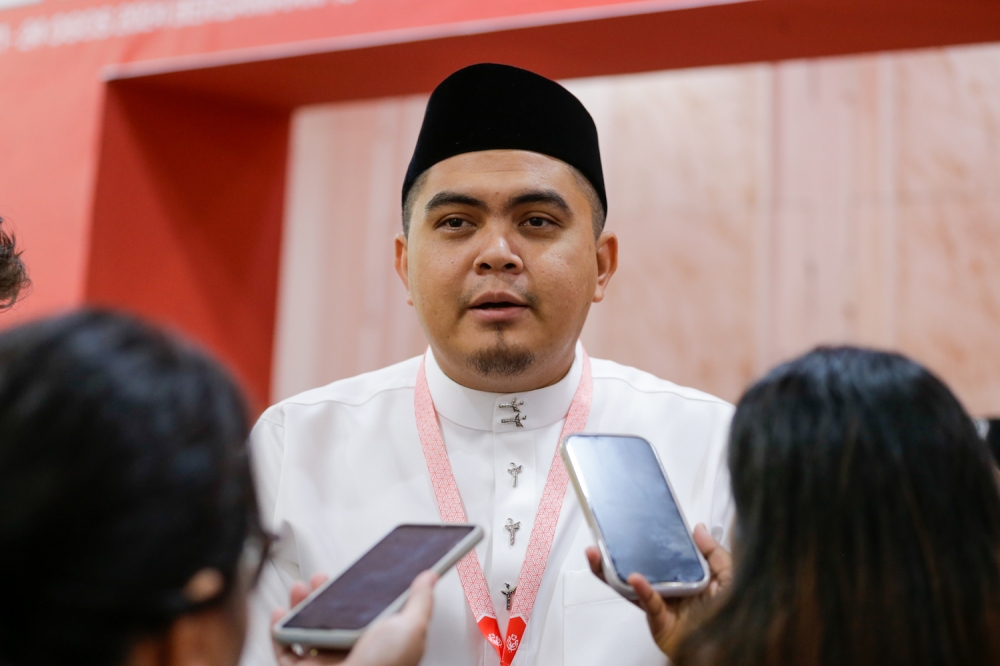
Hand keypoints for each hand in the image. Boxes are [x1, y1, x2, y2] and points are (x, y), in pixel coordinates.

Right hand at [271, 571, 437, 665]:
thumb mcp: (411, 629)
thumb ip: (420, 602)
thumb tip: (429, 578)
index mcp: (378, 643)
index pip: (367, 613)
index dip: (357, 592)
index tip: (350, 574)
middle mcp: (351, 654)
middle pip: (334, 619)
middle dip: (325, 594)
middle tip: (321, 578)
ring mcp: (325, 664)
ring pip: (308, 630)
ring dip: (301, 606)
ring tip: (300, 589)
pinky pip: (285, 650)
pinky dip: (279, 630)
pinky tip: (282, 614)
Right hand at [585, 523, 732, 659]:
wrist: (730, 648)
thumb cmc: (732, 617)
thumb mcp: (730, 577)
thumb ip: (715, 553)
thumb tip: (698, 530)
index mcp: (687, 575)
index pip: (662, 553)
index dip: (647, 539)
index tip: (635, 523)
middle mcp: (671, 587)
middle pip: (639, 565)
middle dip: (618, 552)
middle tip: (605, 536)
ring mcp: (661, 602)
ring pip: (631, 583)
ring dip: (612, 570)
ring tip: (599, 555)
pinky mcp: (657, 618)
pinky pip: (646, 601)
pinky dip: (639, 589)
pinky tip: (634, 578)